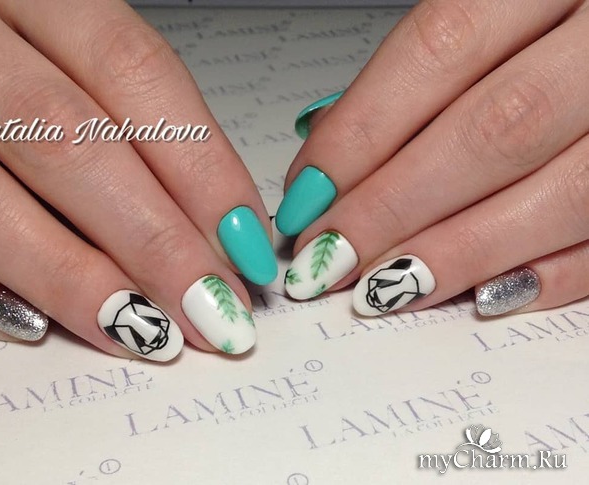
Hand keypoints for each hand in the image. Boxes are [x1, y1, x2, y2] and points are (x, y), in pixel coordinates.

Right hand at [0, 0, 276, 360]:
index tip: (246, 243)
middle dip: (150, 239)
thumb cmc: (6, 52)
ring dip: (68, 275)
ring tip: (142, 331)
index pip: (133, 71)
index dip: (200, 163)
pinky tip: (32, 323)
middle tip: (211, 308)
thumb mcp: (68, 50)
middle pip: (64, 138)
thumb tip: (214, 227)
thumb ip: (133, 121)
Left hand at [277, 0, 588, 316]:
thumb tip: (332, 141)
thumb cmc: (559, 18)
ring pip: (565, 194)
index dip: (363, 130)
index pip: (442, 49)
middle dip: (395, 207)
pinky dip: (551, 274)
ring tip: (382, 289)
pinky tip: (480, 294)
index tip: (308, 195)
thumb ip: (429, 72)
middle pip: (495, 131)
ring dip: (459, 252)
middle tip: (328, 258)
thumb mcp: (500, 10)